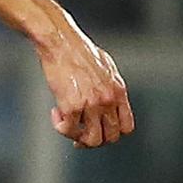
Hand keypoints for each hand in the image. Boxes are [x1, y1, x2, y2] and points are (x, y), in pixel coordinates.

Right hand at [36, 24, 133, 147]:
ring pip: (92, 140)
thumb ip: (110, 86)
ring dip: (78, 138)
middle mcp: (107, 100)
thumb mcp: (106, 67)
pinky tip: (55, 113)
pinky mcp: (71, 106)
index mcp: (118, 91)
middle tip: (80, 134)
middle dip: (94, 139)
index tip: (100, 131)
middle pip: (110, 137)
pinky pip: (68, 129)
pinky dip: (60, 126)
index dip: (113, 134)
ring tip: (68, 127)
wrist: (60, 42)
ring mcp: (91, 105)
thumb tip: (107, 98)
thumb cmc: (78, 50)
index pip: (126, 127)